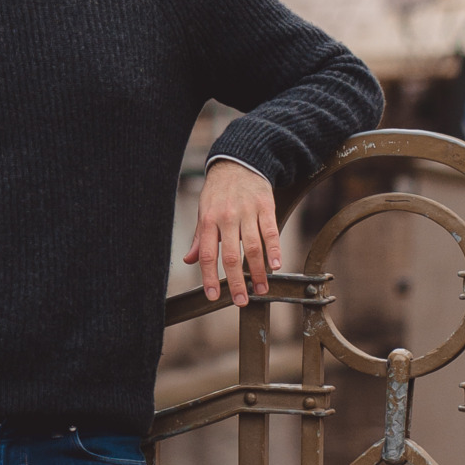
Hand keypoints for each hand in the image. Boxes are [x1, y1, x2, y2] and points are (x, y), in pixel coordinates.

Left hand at [188, 159, 280, 302]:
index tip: (213, 296)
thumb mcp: (203, 212)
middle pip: (230, 256)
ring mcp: (246, 212)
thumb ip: (199, 238)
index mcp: (208, 221)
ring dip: (257, 272)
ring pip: (252, 247)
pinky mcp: (265, 206)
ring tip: (262, 289)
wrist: (238, 163)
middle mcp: (226, 217)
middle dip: (236, 282)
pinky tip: (276, 266)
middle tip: (241, 301)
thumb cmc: (218, 192)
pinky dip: (274, 250)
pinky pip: (270, 231)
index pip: (207, 255)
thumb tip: (188, 260)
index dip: (209, 277)